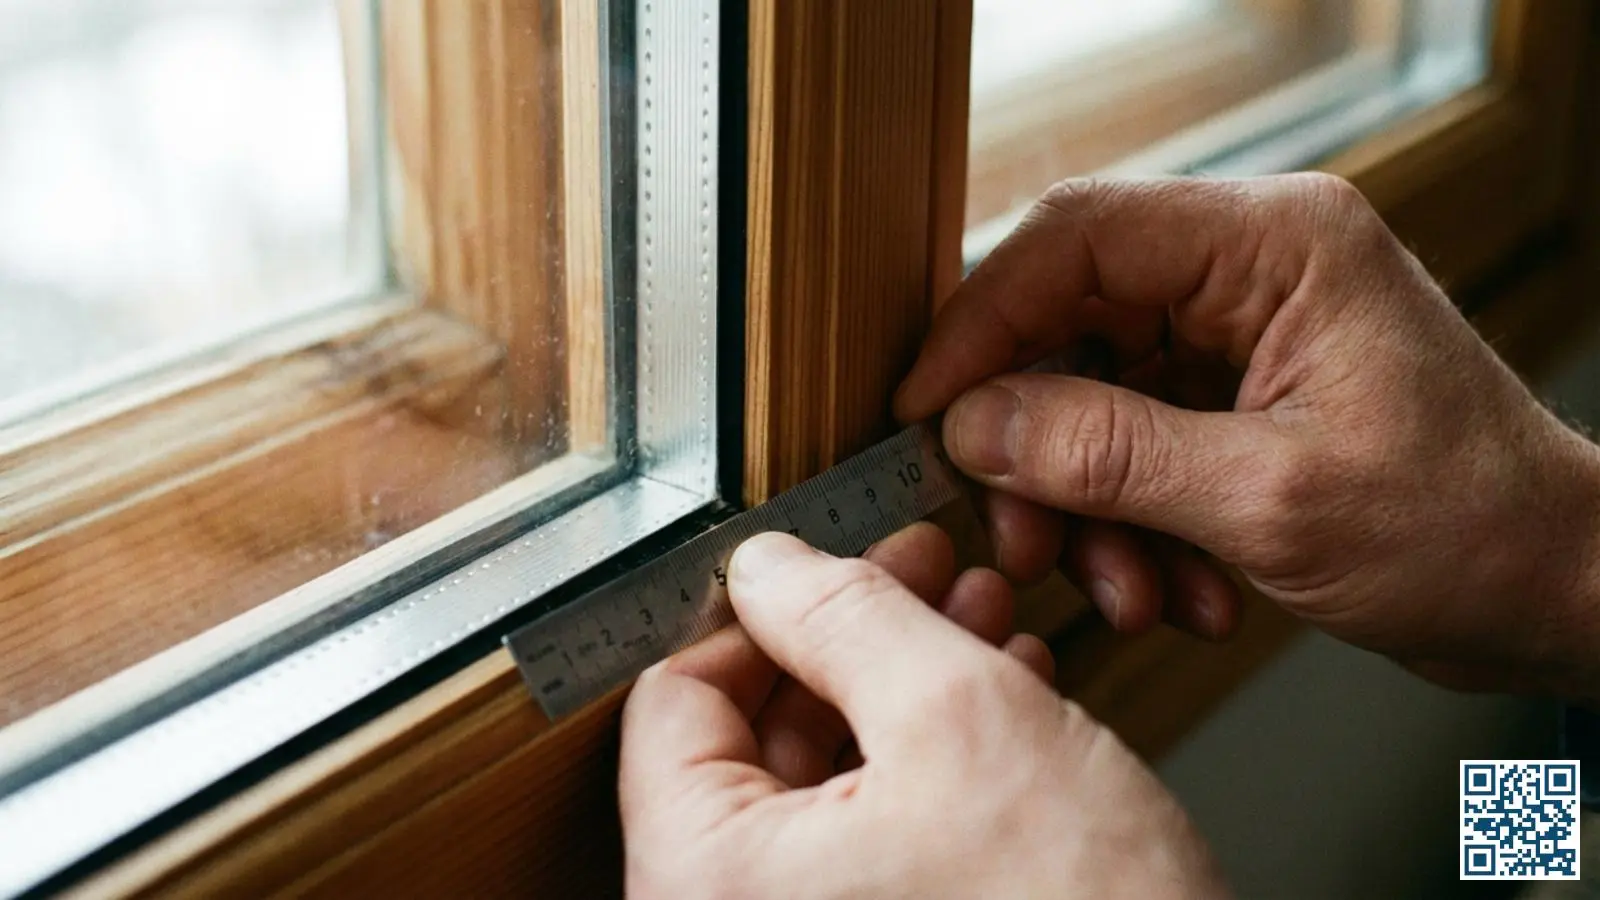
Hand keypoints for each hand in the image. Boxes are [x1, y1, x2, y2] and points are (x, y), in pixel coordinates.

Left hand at [620, 526, 1225, 898]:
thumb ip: (845, 617)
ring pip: (825, 786)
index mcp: (706, 882)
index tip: (830, 570)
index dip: (763, 614)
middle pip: (754, 740)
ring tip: (980, 622)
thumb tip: (767, 568)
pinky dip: (927, 764)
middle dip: (853, 641)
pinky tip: (1000, 704)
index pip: (672, 701)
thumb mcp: (960, 716)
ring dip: (903, 688)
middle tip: (925, 574)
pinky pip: (869, 843)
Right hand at [895, 175, 1599, 702]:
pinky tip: (1181, 594)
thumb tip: (973, 424)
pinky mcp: (1235, 400)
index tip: (923, 409)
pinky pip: (1133, 447)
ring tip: (1130, 595)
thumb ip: (1107, 454)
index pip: (1076, 238)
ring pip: (1090, 399)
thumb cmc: (1467, 528)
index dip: (980, 320)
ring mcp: (1240, 336)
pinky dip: (1133, 528)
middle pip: (1070, 325)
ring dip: (1089, 510)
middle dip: (1037, 446)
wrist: (1555, 593)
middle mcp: (1250, 271)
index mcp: (1274, 243)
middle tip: (1020, 537)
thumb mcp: (1269, 500)